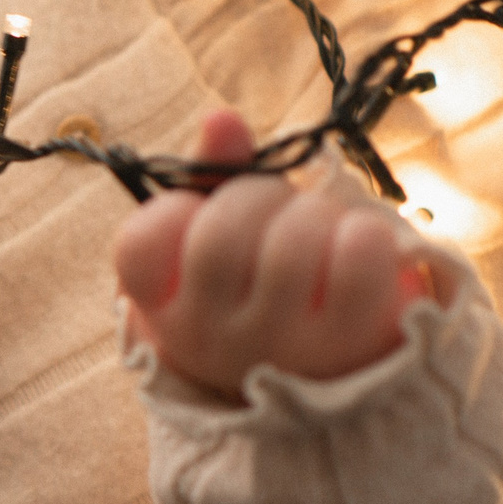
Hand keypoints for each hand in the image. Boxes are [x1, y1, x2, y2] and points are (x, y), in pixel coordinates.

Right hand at [114, 110, 446, 398]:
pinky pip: (355, 258)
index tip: (202, 213)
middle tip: (279, 207)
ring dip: (316, 215)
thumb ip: (215, 179)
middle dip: (260, 196)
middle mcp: (211, 336)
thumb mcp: (222, 245)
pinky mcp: (347, 340)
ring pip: (290, 244)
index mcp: (166, 309)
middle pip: (221, 235)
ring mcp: (278, 343)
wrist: (337, 384)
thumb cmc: (268, 292)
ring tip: (322, 229)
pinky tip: (362, 245)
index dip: (173, 210)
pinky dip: (364, 234)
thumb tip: (221, 119)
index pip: (138, 246)